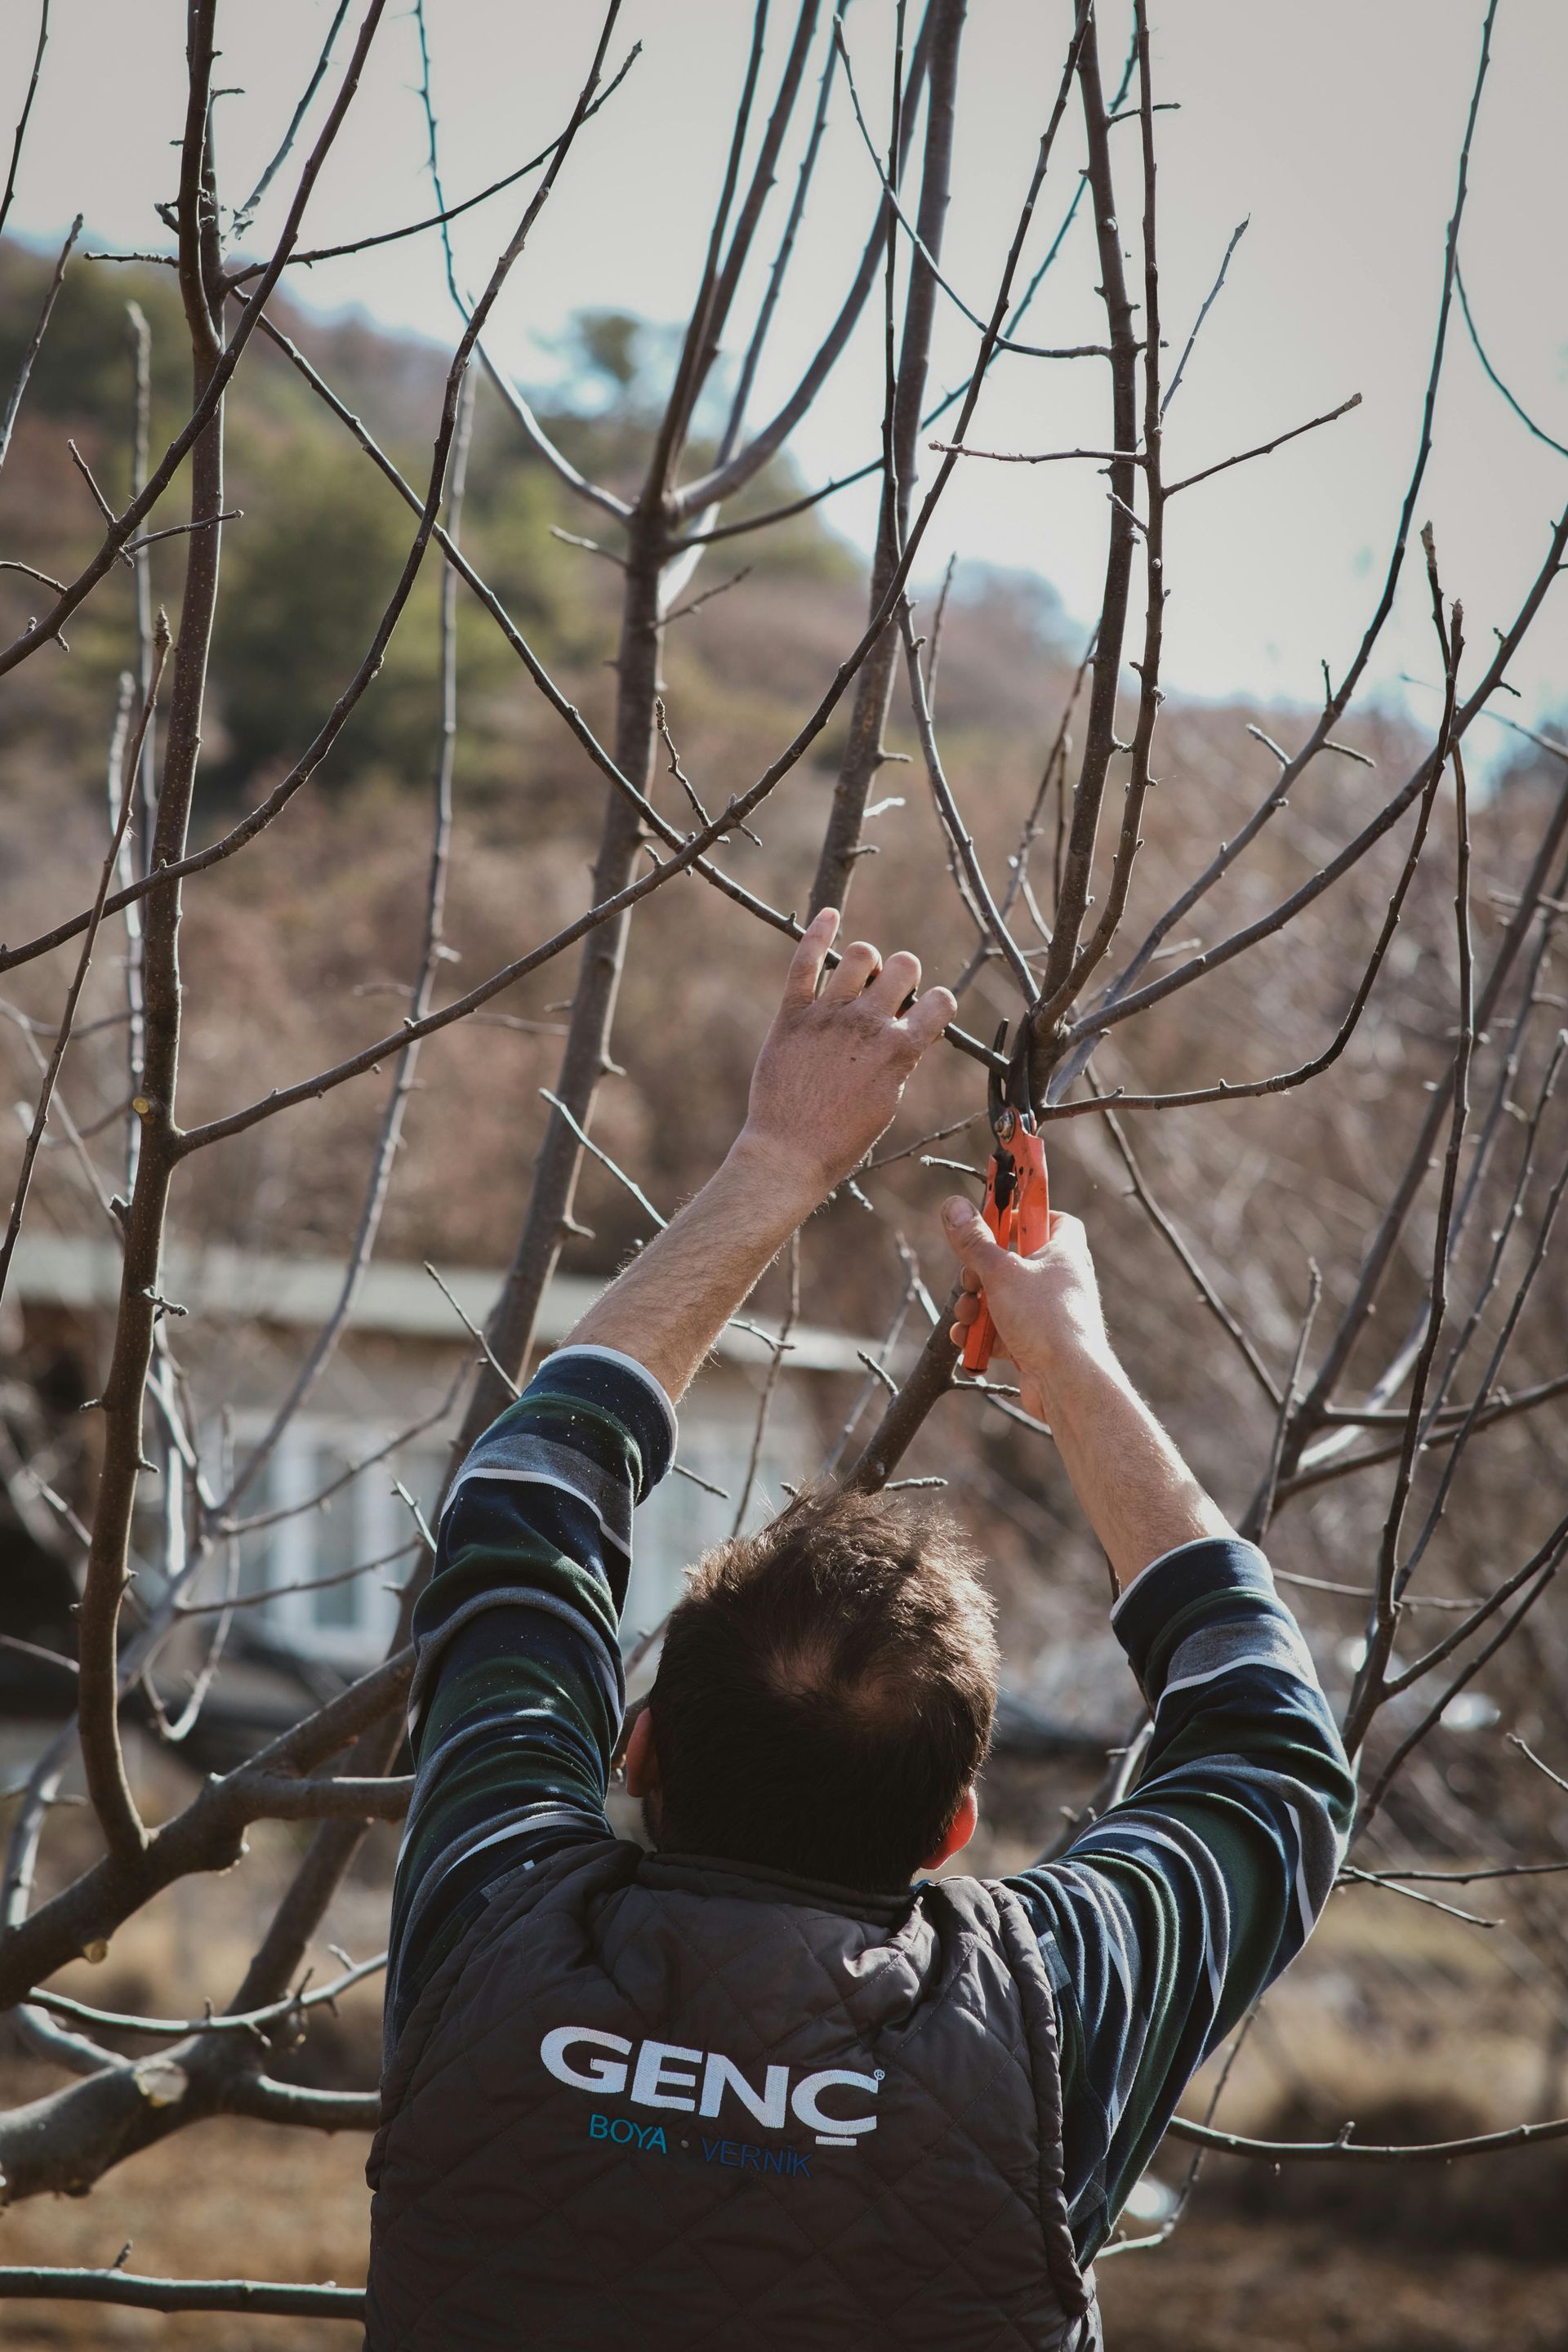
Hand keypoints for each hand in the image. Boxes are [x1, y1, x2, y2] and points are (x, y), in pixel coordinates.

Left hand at [738, 908, 955, 1204]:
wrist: (789, 1152)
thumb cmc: (842, 1137)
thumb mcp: (888, 1101)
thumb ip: (901, 1059)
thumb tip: (911, 1028)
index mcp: (899, 1051)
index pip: (940, 1002)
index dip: (937, 1004)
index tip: (924, 1014)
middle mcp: (867, 1025)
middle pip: (903, 965)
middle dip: (902, 976)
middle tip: (886, 999)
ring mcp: (828, 1016)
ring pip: (860, 954)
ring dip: (866, 962)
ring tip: (857, 983)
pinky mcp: (792, 1014)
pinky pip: (806, 960)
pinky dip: (819, 931)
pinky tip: (830, 915)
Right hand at [941, 1196, 1112, 1421]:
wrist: (1068, 1383)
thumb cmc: (1045, 1320)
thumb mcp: (1001, 1272)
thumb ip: (974, 1241)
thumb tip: (953, 1206)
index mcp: (1064, 1251)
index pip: (1050, 1218)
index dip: (1022, 1214)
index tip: (994, 1217)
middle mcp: (1060, 1280)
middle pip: (1013, 1260)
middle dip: (980, 1271)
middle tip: (970, 1278)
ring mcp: (1047, 1314)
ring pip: (1001, 1298)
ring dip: (975, 1305)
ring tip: (968, 1315)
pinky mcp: (1035, 1343)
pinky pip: (1001, 1330)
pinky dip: (981, 1334)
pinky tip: (967, 1340)